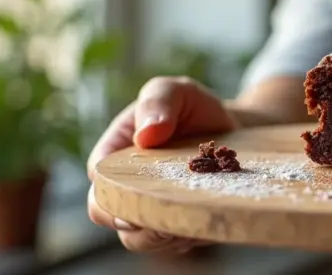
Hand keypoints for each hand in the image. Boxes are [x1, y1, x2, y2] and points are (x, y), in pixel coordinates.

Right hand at [86, 76, 237, 253]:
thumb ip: (159, 102)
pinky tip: (209, 217)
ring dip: (164, 235)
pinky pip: (176, 240)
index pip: (99, 186)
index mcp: (114, 158)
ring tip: (192, 217)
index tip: (133, 200)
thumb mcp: (176, 91)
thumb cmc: (192, 107)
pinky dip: (190, 234)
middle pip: (115, 219)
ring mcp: (153, 208)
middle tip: (165, 221)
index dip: (110, 198)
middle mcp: (128, 188)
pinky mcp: (179, 223)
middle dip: (135, 226)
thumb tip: (147, 135)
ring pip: (144, 238)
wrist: (232, 127)